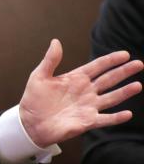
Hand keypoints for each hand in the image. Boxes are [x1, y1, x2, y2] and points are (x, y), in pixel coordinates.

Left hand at [19, 39, 142, 147]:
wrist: (29, 122)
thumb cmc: (34, 99)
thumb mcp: (39, 76)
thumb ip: (50, 60)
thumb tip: (56, 41)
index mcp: (76, 78)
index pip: (97, 66)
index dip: (110, 60)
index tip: (125, 54)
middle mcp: (86, 91)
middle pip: (108, 79)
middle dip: (123, 72)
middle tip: (139, 64)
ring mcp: (88, 106)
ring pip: (111, 98)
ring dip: (124, 92)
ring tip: (138, 85)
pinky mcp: (87, 121)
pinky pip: (105, 119)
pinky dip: (116, 117)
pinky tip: (127, 113)